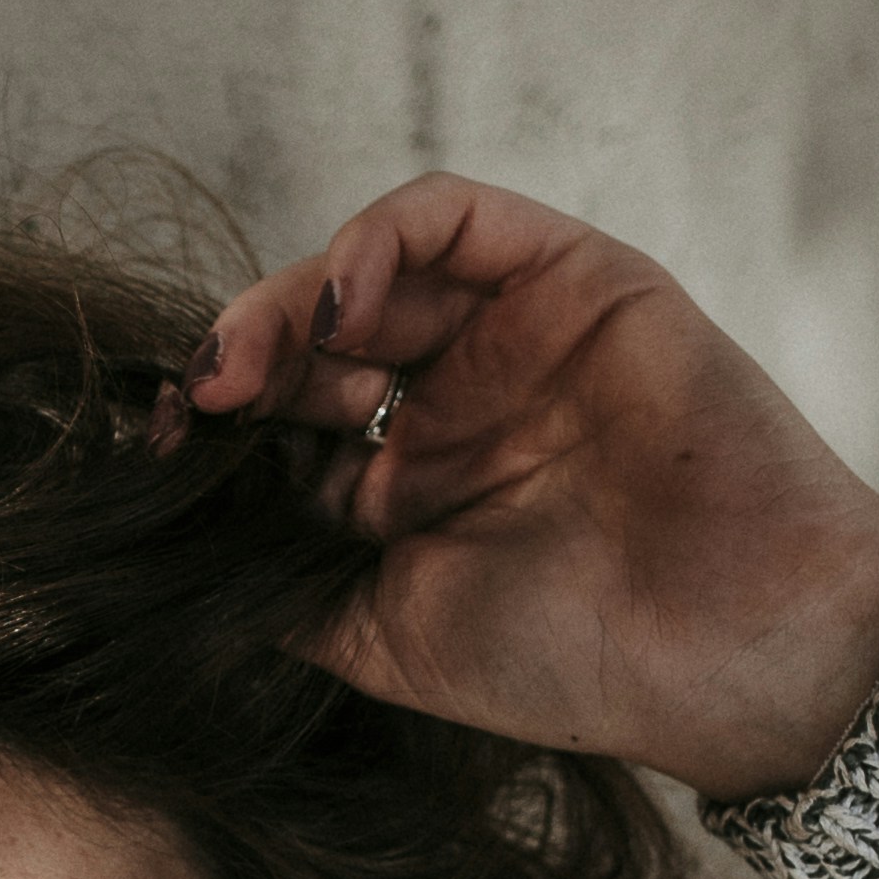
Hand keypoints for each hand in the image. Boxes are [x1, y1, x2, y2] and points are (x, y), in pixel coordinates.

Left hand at [177, 173, 878, 803]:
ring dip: (285, 300)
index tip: (148, 454)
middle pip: (306, 341)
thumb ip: (285, 590)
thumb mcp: (386, 639)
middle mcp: (444, 400)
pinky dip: (377, 241)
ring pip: (364, 272)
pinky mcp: (567, 275)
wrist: (730, 650)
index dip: (208, 428)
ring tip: (240, 363)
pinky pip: (452, 217)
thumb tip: (162, 565)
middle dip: (234, 361)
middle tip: (186, 403)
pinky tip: (338, 306)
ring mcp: (503, 334)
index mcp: (397, 484)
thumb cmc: (575, 661)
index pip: (277, 423)